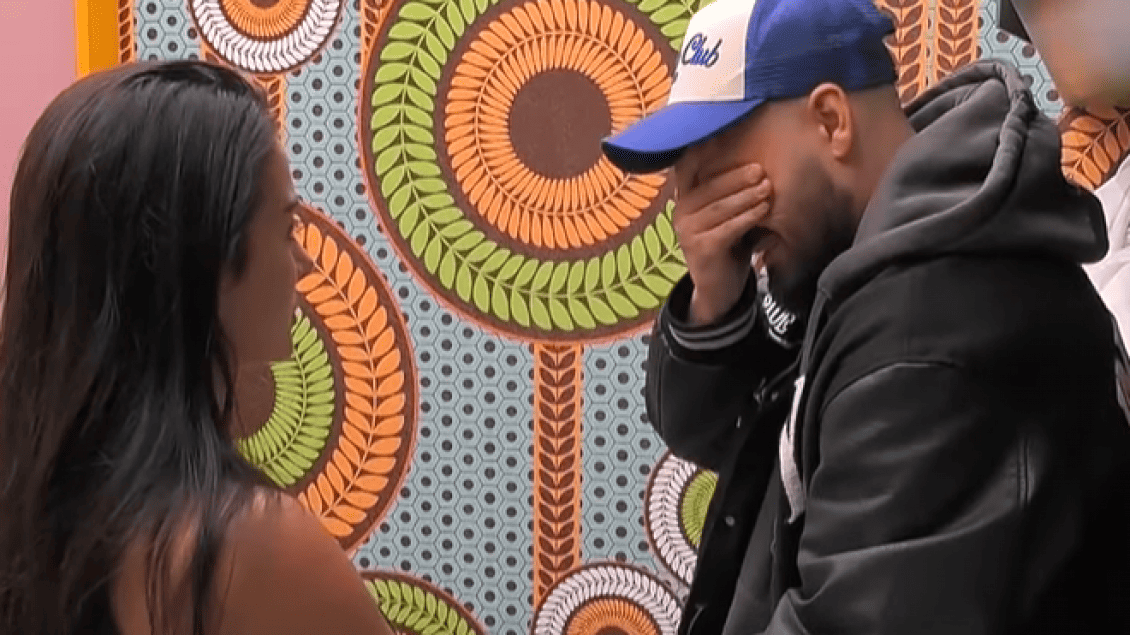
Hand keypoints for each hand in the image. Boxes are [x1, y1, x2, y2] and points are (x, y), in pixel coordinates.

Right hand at [672, 163, 772, 325]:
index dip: (703, 151)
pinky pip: (727, 227)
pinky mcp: (700, 248)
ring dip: (746, 195)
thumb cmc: (728, 244)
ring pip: (720, 206)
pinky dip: (747, 217)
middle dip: (737, 176)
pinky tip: (763, 210)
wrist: (719, 288)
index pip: (688, 167)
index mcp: (685, 198)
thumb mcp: (727, 214)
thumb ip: (733, 192)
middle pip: (709, 186)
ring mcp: (687, 231)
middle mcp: (681, 212)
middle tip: (761, 170)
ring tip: (767, 188)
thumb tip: (759, 161)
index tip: (726, 136)